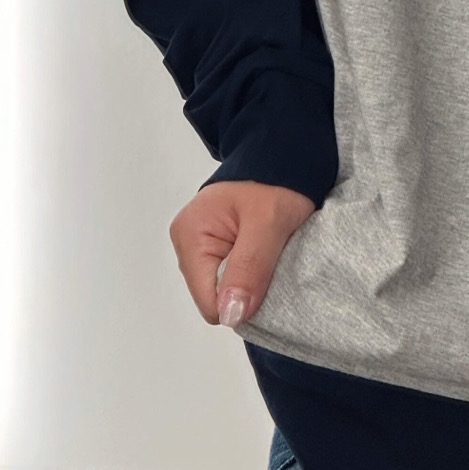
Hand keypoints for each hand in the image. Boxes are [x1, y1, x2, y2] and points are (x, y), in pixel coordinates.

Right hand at [169, 179, 315, 328]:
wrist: (282, 155)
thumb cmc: (276, 182)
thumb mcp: (268, 223)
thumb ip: (249, 268)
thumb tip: (230, 314)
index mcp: (190, 236)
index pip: (209, 303)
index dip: (241, 302)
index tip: (268, 279)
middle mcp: (186, 243)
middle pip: (215, 298)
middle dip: (246, 290)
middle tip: (271, 259)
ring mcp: (198, 245)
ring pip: (223, 290)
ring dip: (250, 281)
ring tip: (269, 252)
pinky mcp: (212, 247)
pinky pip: (230, 277)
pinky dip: (251, 272)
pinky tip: (263, 252)